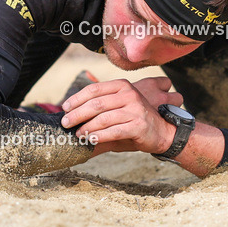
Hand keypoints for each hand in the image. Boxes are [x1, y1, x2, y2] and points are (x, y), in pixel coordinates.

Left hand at [60, 78, 175, 153]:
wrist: (163, 132)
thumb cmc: (135, 122)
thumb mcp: (118, 110)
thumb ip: (99, 111)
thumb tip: (72, 118)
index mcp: (122, 86)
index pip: (94, 89)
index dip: (77, 98)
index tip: (65, 108)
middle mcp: (129, 94)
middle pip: (96, 103)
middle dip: (77, 114)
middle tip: (66, 123)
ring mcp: (135, 109)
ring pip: (103, 118)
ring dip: (87, 127)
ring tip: (77, 134)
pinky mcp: (139, 125)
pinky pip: (114, 131)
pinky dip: (99, 136)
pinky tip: (90, 140)